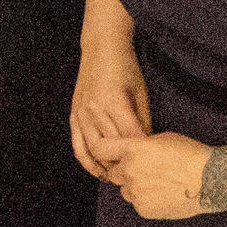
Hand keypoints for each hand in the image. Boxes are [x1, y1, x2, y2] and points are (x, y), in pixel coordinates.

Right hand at [70, 40, 151, 179]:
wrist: (101, 48)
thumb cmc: (126, 68)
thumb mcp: (141, 92)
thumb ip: (143, 121)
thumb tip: (148, 147)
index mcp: (114, 102)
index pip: (129, 138)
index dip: (141, 155)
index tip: (152, 167)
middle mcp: (94, 109)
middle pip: (110, 147)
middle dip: (124, 164)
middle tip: (138, 177)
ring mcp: (81, 113)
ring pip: (92, 150)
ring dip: (106, 167)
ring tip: (120, 178)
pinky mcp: (73, 115)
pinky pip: (78, 145)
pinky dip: (87, 162)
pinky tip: (99, 172)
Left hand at [86, 131, 216, 219]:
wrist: (211, 179)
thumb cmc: (191, 155)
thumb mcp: (163, 139)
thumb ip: (140, 145)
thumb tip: (129, 151)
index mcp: (133, 149)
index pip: (101, 148)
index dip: (103, 150)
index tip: (107, 152)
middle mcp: (130, 171)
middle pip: (114, 173)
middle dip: (125, 171)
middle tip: (146, 170)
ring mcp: (136, 192)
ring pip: (126, 191)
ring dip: (135, 187)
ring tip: (160, 183)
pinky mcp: (144, 209)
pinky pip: (138, 203)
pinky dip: (147, 200)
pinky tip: (165, 193)